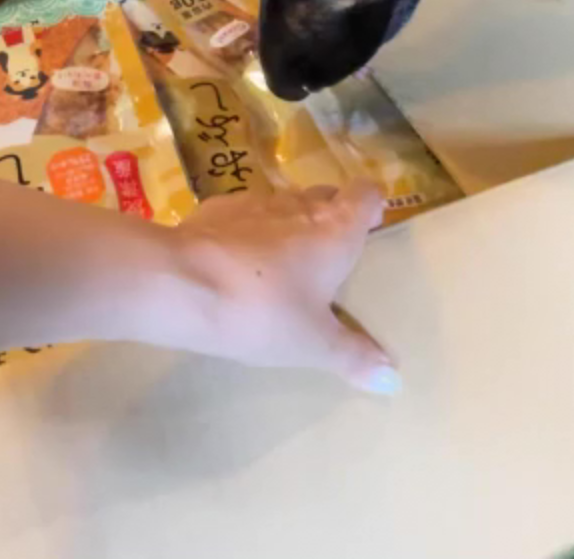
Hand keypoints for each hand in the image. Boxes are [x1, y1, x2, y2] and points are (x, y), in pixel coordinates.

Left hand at [166, 183, 399, 394]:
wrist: (180, 284)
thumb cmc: (262, 311)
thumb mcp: (312, 343)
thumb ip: (353, 357)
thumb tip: (393, 378)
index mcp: (334, 230)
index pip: (365, 194)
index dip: (370, 205)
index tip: (370, 225)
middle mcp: (298, 206)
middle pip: (326, 196)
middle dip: (330, 217)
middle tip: (327, 255)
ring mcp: (254, 202)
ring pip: (283, 204)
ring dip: (287, 225)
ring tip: (279, 263)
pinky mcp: (214, 208)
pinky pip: (242, 215)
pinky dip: (246, 232)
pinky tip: (234, 262)